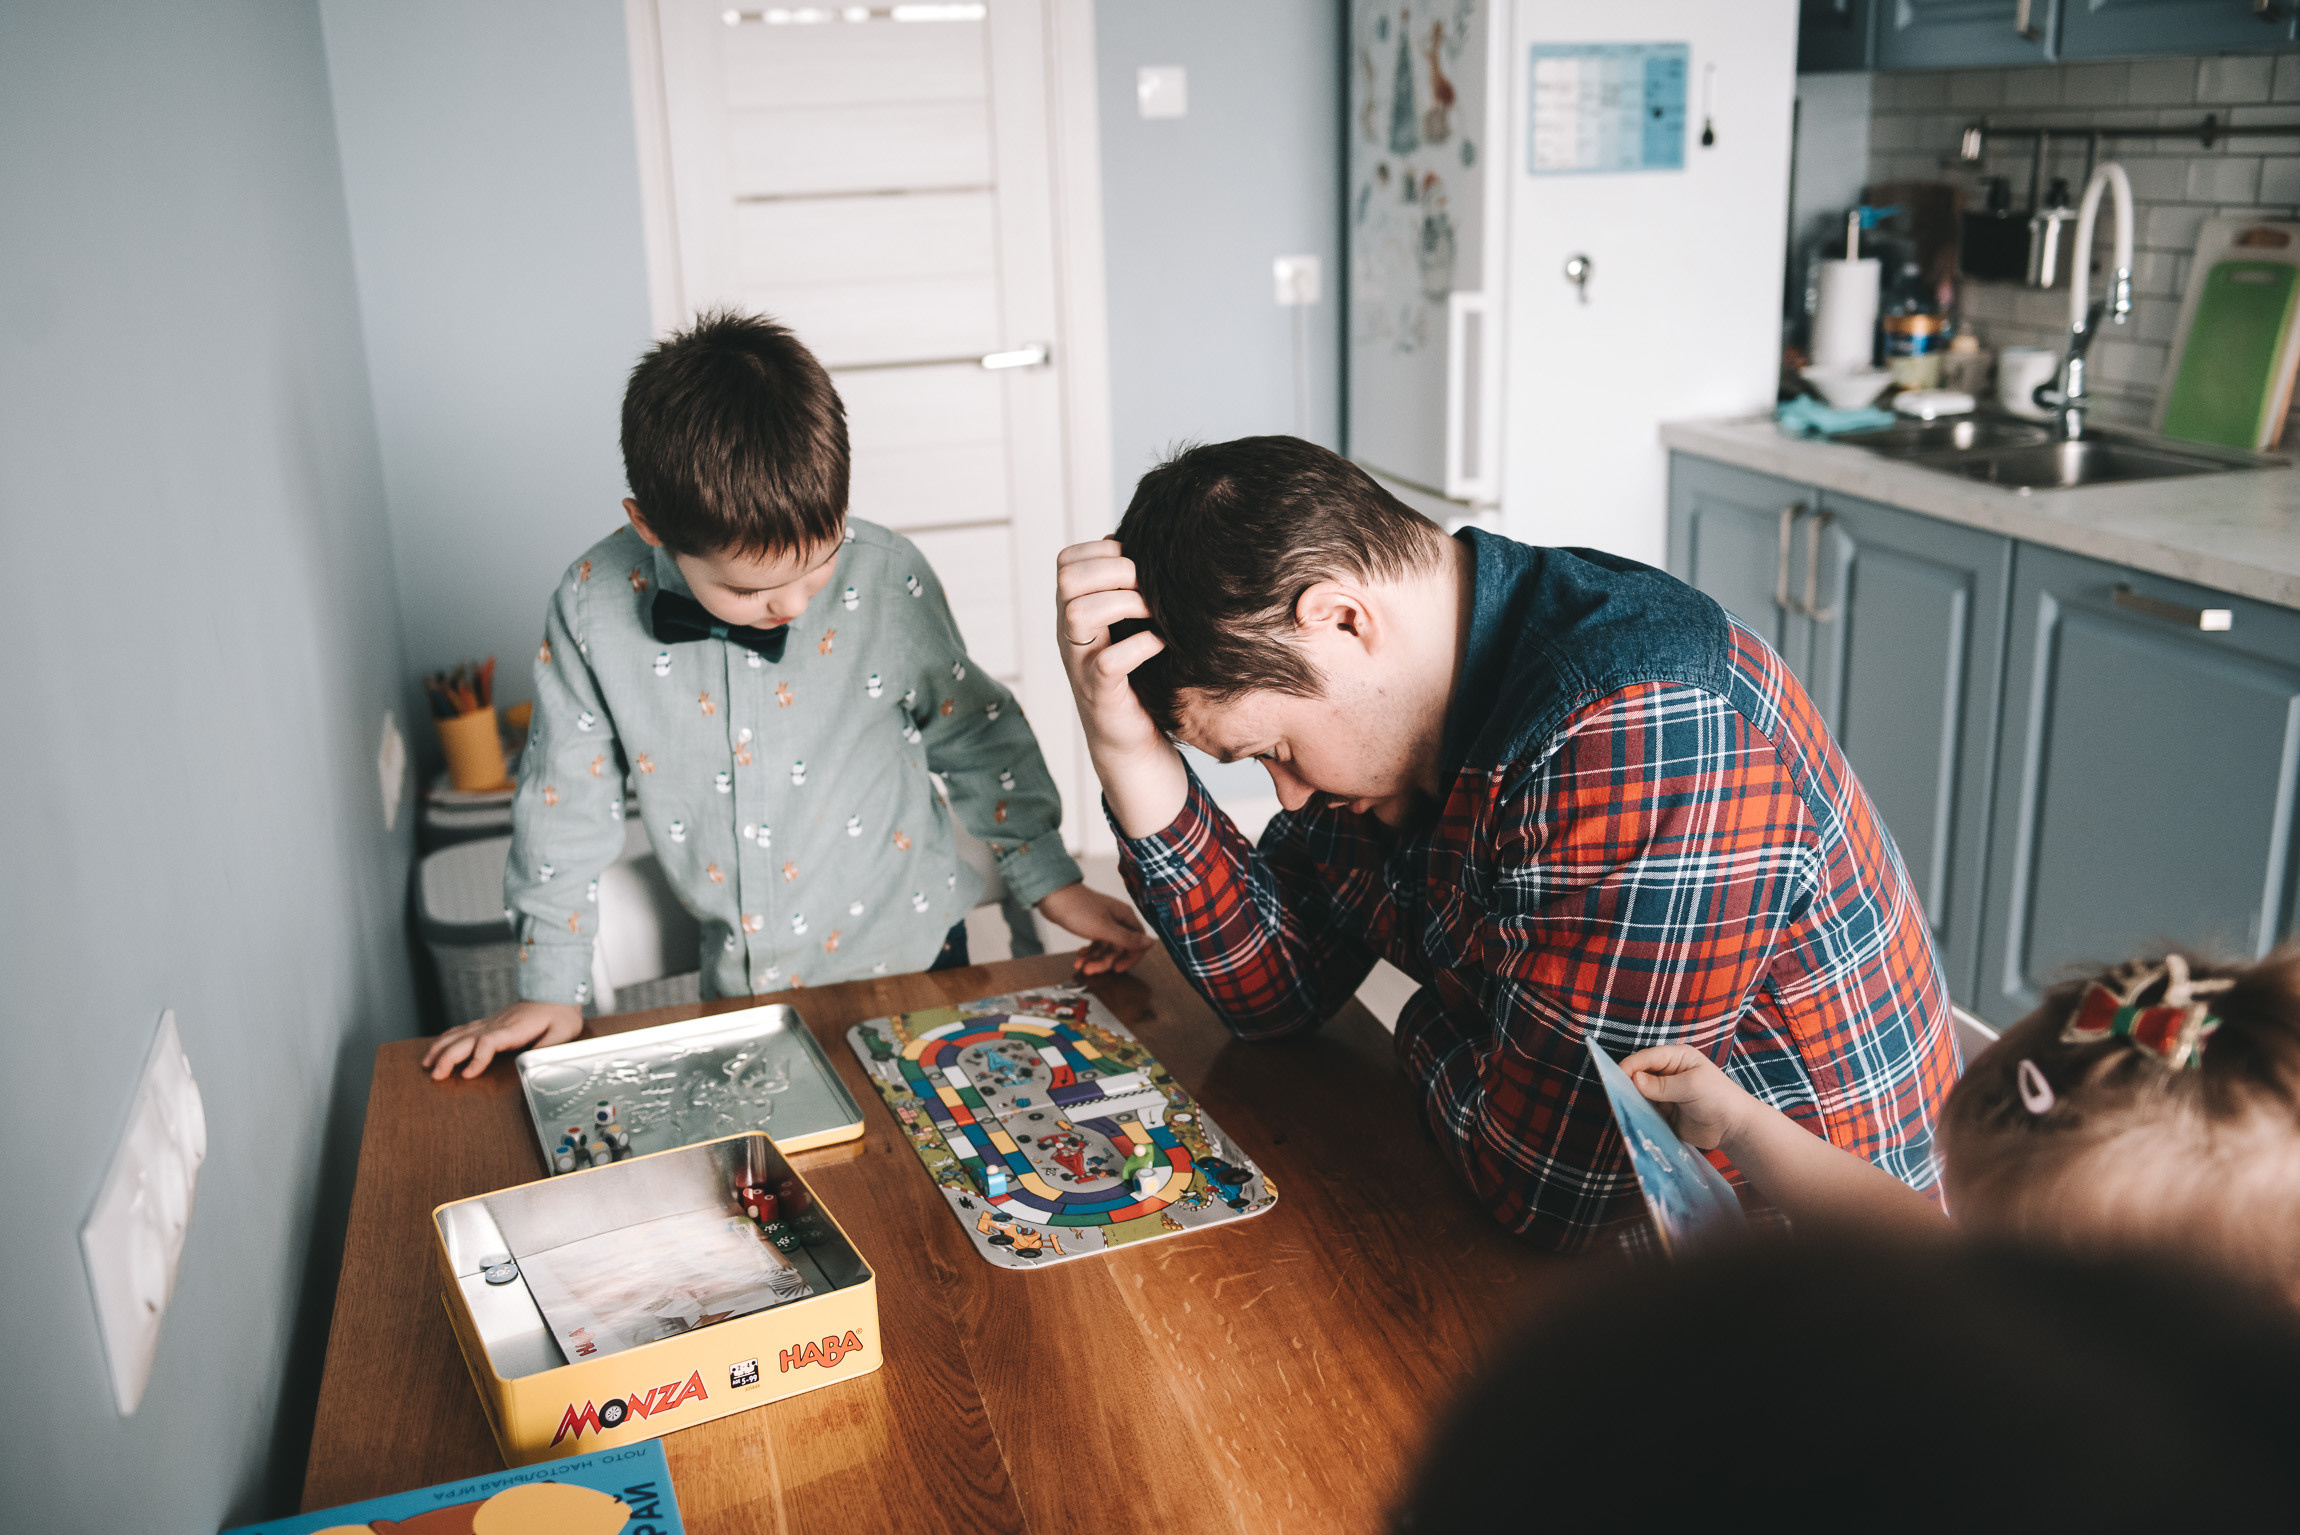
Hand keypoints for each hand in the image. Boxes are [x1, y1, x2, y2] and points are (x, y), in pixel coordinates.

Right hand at [422, 1000, 583, 1080]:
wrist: (555, 990)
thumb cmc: (560, 1013)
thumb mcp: (563, 1031)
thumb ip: (548, 1047)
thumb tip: (532, 1062)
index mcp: (514, 1028)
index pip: (489, 1042)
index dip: (477, 1058)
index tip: (468, 1075)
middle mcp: (497, 1024)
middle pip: (466, 1039)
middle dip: (448, 1057)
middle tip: (435, 1075)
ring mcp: (490, 1022)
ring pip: (459, 1034)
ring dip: (441, 1048)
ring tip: (427, 1064)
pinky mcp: (489, 1023)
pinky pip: (462, 1030)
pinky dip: (446, 1039)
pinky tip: (437, 1048)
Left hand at [1035, 881, 1154, 975]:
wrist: (1053, 896)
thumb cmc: (1079, 909)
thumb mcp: (1104, 928)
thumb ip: (1128, 939)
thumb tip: (1152, 943)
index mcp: (1125, 917)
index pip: (1138, 942)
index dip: (1130, 958)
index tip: (1117, 969)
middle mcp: (1117, 920)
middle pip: (1119, 948)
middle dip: (1105, 961)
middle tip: (1089, 970)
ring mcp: (1104, 923)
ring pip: (1106, 948)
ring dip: (1094, 959)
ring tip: (1079, 965)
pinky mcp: (1091, 925)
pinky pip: (1095, 944)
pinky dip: (1089, 952)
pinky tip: (1079, 957)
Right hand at [1054, 540, 1187, 836]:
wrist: (1132, 741)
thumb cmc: (1137, 676)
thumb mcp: (1127, 626)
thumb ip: (1128, 590)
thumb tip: (1153, 545)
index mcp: (1072, 612)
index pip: (1067, 561)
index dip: (1103, 552)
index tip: (1136, 565)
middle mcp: (1069, 635)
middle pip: (1068, 580)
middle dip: (1113, 571)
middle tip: (1146, 589)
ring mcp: (1080, 664)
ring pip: (1079, 613)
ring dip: (1122, 602)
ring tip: (1153, 613)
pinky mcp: (1101, 694)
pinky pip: (1109, 662)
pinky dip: (1139, 647)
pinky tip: (1161, 644)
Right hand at [1619, 1044, 1757, 1152]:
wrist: (1734, 1129)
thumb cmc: (1718, 1098)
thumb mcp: (1691, 1086)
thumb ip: (1662, 1085)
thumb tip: (1634, 1080)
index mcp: (1676, 1058)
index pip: (1646, 1058)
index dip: (1630, 1067)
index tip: (1614, 1079)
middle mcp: (1667, 1073)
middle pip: (1639, 1074)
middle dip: (1627, 1084)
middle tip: (1614, 1095)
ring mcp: (1664, 1093)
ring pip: (1639, 1094)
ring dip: (1631, 1100)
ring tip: (1620, 1108)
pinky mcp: (1663, 1112)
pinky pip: (1645, 1110)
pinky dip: (1637, 1113)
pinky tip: (1630, 1118)